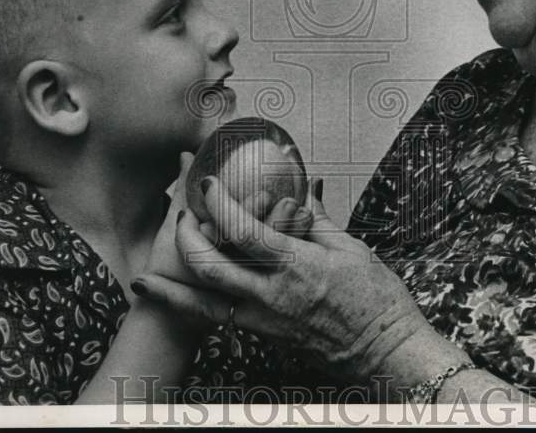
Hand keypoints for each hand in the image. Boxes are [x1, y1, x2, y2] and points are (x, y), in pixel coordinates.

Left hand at [133, 177, 448, 386]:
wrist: (385, 351)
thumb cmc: (375, 299)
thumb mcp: (350, 249)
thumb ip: (317, 219)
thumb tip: (301, 190)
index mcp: (297, 266)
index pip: (244, 231)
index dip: (219, 204)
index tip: (207, 183)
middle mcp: (274, 295)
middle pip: (211, 268)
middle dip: (186, 239)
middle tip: (180, 216)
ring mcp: (265, 320)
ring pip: (205, 303)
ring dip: (174, 284)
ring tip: (149, 271)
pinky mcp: (264, 335)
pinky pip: (220, 319)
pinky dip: (192, 306)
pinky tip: (172, 299)